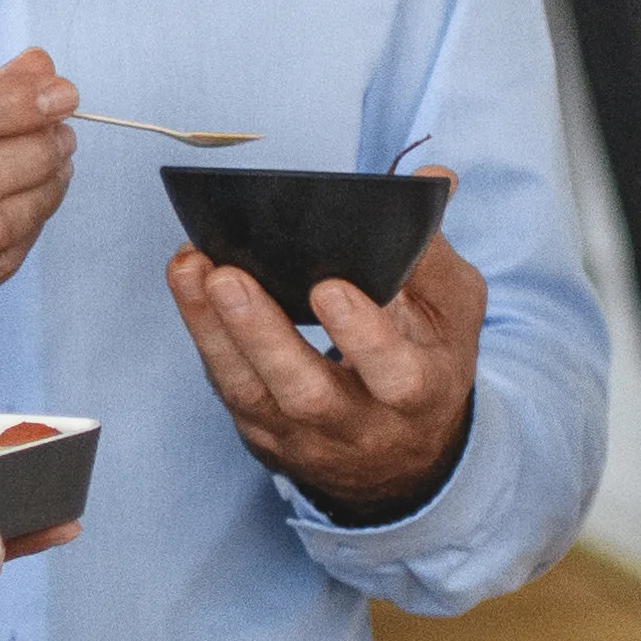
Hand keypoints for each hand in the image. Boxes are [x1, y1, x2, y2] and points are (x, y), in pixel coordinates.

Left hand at [172, 214, 486, 520]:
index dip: (362, 337)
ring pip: (251, 393)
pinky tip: (190, 283)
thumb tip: (434, 180)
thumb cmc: (427, 364)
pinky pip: (228, 387)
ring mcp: (304, 437)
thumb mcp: (451, 315)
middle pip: (306, 392)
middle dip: (263, 335)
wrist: (403, 460)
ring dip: (215, 330)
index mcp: (420, 394)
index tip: (329, 289)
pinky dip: (204, 335)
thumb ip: (434, 250)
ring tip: (192, 269)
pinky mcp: (262, 433)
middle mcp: (360, 426)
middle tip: (229, 277)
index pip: (394, 375)